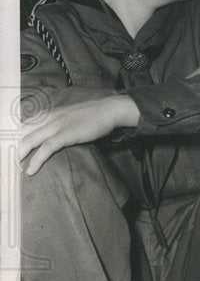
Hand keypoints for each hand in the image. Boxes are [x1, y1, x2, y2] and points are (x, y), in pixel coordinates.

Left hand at [20, 95, 138, 175]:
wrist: (108, 110)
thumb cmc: (91, 115)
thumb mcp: (68, 117)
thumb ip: (56, 124)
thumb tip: (48, 137)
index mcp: (48, 114)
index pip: (22, 125)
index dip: (13, 138)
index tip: (10, 150)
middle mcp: (48, 118)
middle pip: (22, 133)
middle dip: (13, 148)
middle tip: (10, 162)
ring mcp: (57, 125)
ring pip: (29, 140)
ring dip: (19, 155)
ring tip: (16, 168)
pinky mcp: (66, 134)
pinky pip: (46, 148)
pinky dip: (36, 160)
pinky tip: (31, 170)